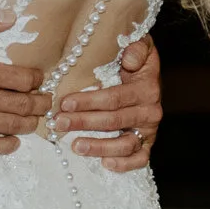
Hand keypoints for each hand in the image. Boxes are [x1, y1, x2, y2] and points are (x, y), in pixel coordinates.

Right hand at [0, 10, 50, 153]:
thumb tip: (10, 17)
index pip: (24, 79)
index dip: (37, 78)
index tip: (39, 77)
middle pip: (23, 105)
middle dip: (40, 103)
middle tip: (47, 101)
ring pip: (11, 126)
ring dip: (29, 123)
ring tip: (36, 120)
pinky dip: (6, 146)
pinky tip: (14, 143)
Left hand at [55, 36, 163, 171]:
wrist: (149, 71)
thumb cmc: (135, 57)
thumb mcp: (138, 44)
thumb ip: (136, 48)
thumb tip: (129, 59)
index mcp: (147, 87)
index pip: (114, 98)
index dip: (89, 101)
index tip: (65, 103)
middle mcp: (150, 110)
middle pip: (114, 121)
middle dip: (83, 122)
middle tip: (59, 124)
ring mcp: (149, 129)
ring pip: (125, 144)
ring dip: (99, 147)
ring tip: (75, 146)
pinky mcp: (148, 143)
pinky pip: (140, 159)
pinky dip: (124, 164)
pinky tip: (105, 163)